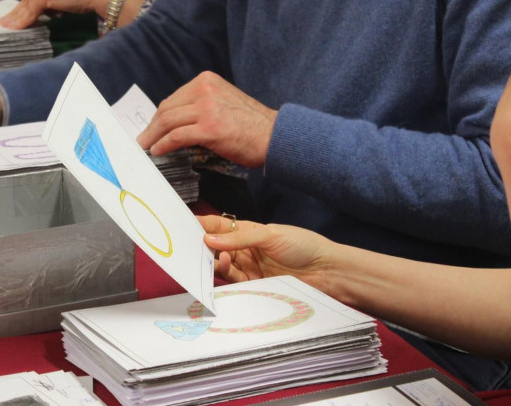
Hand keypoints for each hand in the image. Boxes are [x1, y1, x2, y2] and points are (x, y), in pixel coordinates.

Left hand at [0, 0, 112, 28]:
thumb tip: (35, 9)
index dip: (25, 3)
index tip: (16, 13)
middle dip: (18, 11)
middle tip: (7, 22)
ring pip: (28, 3)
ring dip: (18, 18)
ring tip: (7, 27)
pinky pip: (31, 10)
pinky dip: (23, 21)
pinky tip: (15, 27)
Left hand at [136, 72, 276, 167]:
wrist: (275, 136)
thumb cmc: (251, 125)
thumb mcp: (223, 103)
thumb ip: (200, 106)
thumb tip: (173, 123)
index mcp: (207, 80)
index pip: (173, 99)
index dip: (159, 117)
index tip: (151, 128)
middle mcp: (205, 89)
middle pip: (167, 109)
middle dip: (152, 127)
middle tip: (143, 140)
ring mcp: (207, 108)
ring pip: (168, 122)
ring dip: (153, 137)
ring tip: (147, 147)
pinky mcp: (209, 128)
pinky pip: (176, 136)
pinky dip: (163, 144)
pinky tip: (158, 151)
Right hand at [198, 215, 333, 286]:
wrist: (327, 272)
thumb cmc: (304, 246)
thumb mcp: (270, 234)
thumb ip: (239, 237)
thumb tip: (209, 238)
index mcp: (249, 230)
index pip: (219, 226)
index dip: (201, 225)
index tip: (183, 227)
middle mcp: (246, 249)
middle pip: (216, 247)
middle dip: (202, 246)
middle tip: (189, 247)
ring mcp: (249, 267)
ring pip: (221, 264)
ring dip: (214, 261)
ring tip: (216, 258)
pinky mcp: (253, 284)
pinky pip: (232, 280)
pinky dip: (225, 274)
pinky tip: (225, 266)